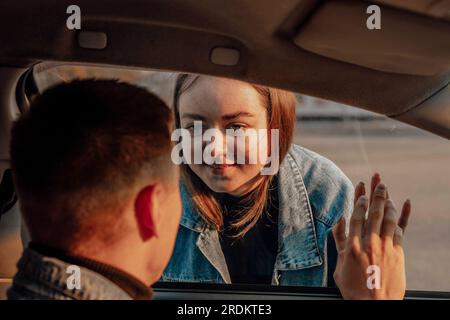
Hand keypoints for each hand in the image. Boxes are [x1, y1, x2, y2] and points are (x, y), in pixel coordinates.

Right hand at [332, 173, 410, 299]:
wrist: (373, 304)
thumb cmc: (353, 286)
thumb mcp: (339, 264)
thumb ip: (339, 241)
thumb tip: (338, 221)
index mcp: (352, 245)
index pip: (357, 216)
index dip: (360, 200)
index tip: (361, 188)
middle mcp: (369, 242)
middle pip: (374, 212)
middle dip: (376, 194)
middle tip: (378, 180)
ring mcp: (385, 247)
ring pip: (388, 218)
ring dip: (388, 202)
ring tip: (387, 190)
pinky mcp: (398, 253)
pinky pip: (402, 230)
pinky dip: (404, 216)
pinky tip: (406, 203)